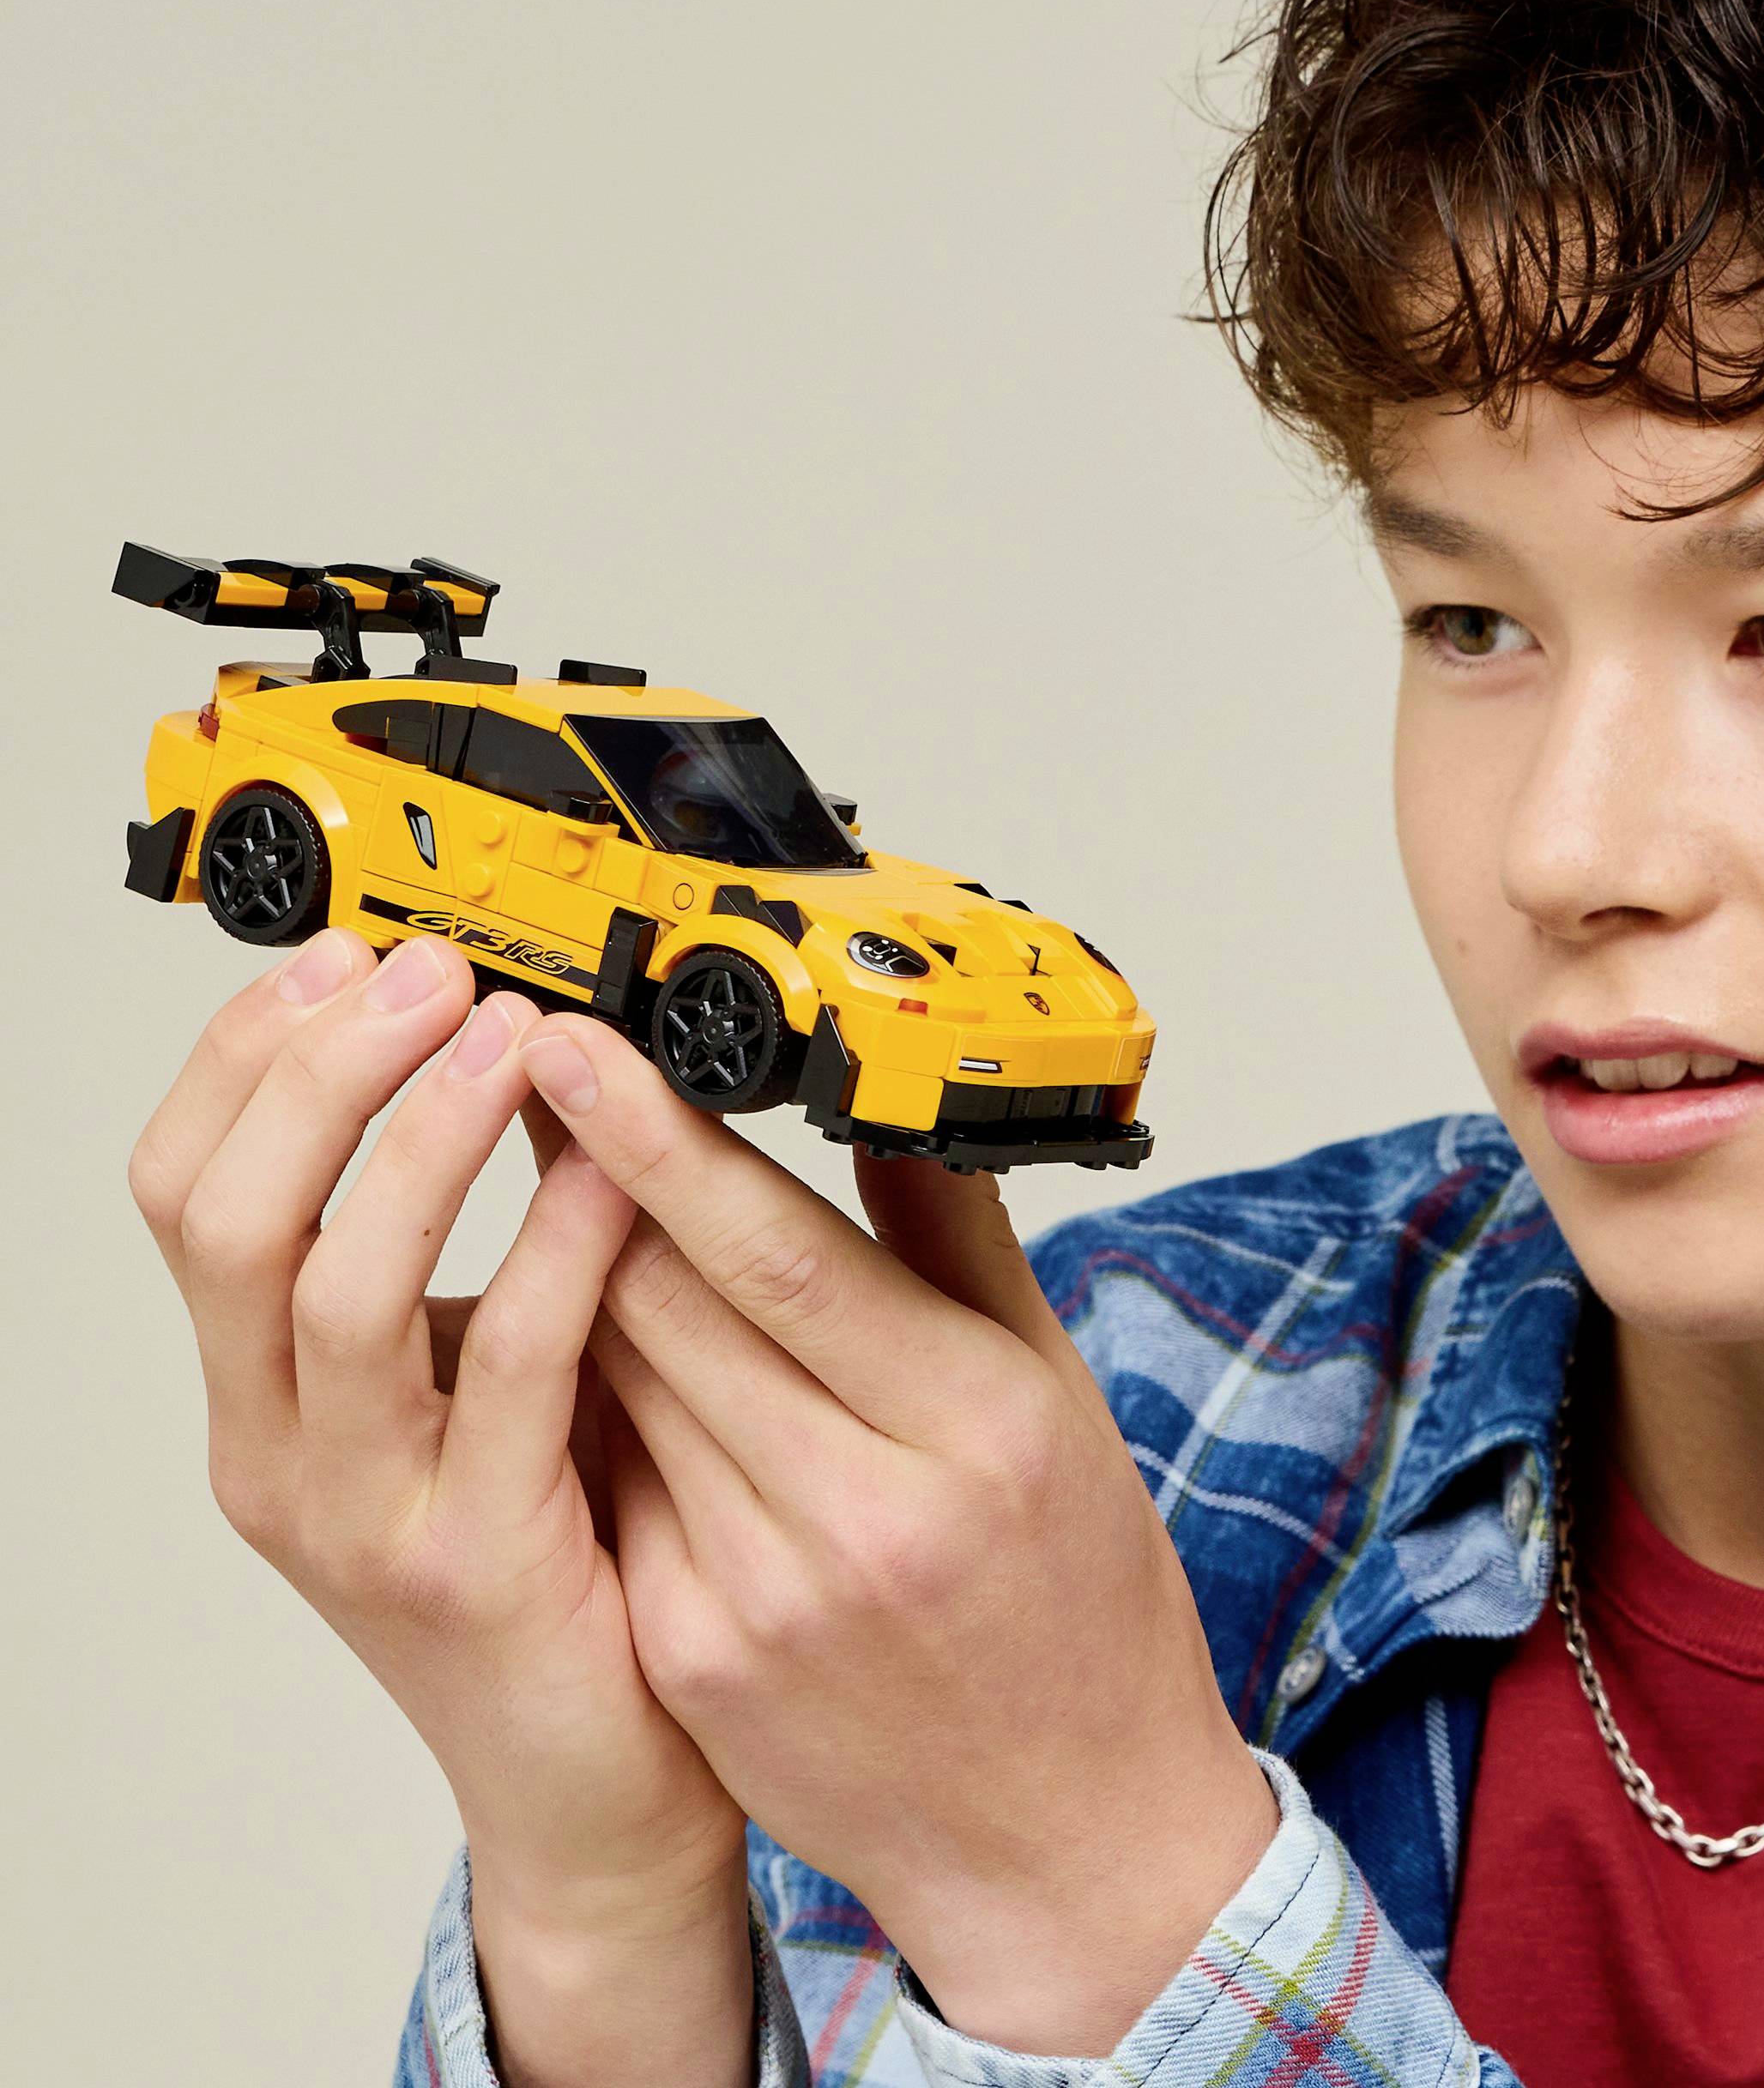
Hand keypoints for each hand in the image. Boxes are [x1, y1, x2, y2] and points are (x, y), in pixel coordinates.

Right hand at [127, 932, 754, 2087]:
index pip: (184, 1194)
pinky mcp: (477, 1560)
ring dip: (423, 1140)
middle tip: (427, 970)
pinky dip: (552, 1250)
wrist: (597, 1781)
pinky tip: (611, 1172)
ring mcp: (365, 1514)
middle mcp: (280, 1451)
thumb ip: (455, 1261)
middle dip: (318, 1071)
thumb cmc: (552, 1556)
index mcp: (263, 1395)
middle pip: (226, 1224)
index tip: (343, 951)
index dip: (246, 1058)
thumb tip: (509, 1056)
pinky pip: (505, 1373)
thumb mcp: (462, 1390)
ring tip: (512, 1037)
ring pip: (336, 1292)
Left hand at [514, 1010, 1282, 2057]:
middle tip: (563, 1093)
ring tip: (588, 1217)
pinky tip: (622, 1372)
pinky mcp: (688, 1657)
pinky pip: (610, 1483)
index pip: (780, 1254)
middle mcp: (859, 1517)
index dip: (661, 1144)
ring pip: (614, 1385)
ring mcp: (756, 1601)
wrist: (1060, 1832)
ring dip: (588, 1286)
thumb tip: (882, 1100)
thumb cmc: (1076, 1597)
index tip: (582, 1049)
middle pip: (665, 1307)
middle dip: (599, 1187)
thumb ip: (958, 1243)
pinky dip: (603, 1407)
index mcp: (973, 1426)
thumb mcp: (1056, 1398)